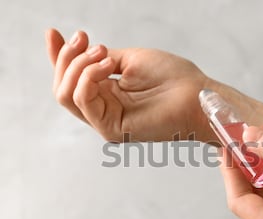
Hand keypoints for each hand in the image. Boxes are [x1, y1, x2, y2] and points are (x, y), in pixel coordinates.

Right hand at [46, 29, 211, 141]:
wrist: (196, 95)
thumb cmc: (173, 78)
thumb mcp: (130, 60)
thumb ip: (101, 60)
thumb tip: (80, 51)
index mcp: (108, 94)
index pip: (72, 79)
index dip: (59, 57)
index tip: (54, 33)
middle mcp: (104, 110)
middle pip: (62, 87)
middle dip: (66, 58)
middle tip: (84, 38)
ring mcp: (106, 122)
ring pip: (66, 94)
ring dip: (78, 66)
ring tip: (104, 53)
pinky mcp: (112, 130)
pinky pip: (83, 101)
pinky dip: (89, 77)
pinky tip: (108, 66)